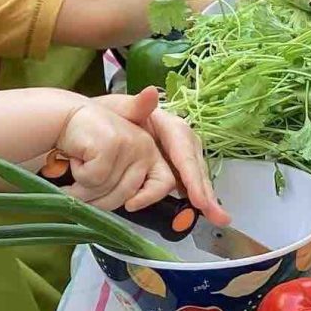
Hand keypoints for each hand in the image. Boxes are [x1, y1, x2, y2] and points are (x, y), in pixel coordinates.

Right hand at [55, 90, 177, 212]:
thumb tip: (130, 204)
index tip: (130, 206)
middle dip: (98, 198)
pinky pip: (93, 179)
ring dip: (84, 187)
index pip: (165, 182)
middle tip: (83, 184)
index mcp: (150, 153)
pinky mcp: (111, 143)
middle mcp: (145, 146)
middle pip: (126, 194)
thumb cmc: (89, 142)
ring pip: (107, 188)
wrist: (65, 116)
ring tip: (80, 166)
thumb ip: (122, 183)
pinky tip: (77, 157)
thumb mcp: (111, 162)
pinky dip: (78, 174)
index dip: (148, 198)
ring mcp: (130, 143)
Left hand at [94, 88, 230, 224]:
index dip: (191, 174)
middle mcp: (176, 139)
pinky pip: (184, 182)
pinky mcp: (170, 167)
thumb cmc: (103, 118)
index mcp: (165, 123)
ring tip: (217, 217)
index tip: (198, 198)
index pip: (183, 148)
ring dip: (205, 196)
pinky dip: (193, 197)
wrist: (92, 126)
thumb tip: (152, 93)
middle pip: (194, 164)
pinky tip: (200, 211)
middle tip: (218, 216)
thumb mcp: (116, 109)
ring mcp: (174, 155)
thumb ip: (134, 105)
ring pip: (193, 175)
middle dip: (205, 190)